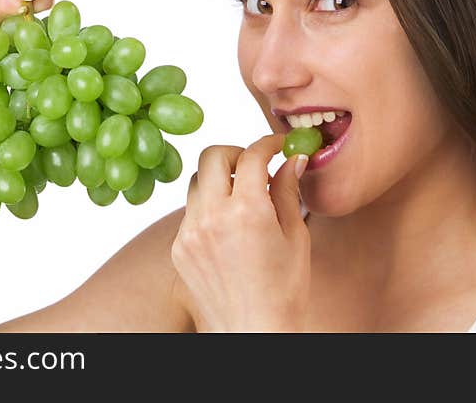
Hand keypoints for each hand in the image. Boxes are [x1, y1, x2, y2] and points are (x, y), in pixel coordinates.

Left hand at [171, 134, 310, 331]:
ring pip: (197, 182)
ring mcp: (190, 232)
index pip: (252, 155)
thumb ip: (287, 192)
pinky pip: (190, 211)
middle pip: (212, 155)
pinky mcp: (179, 248)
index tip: (277, 147)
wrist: (255, 332)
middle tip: (252, 166)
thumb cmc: (283, 291)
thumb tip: (292, 160)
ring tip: (240, 197)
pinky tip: (227, 227)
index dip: (267, 144)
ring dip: (218, 179)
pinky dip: (207, 207)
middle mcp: (212, 217)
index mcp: (247, 211)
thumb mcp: (296, 237)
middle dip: (235, 153)